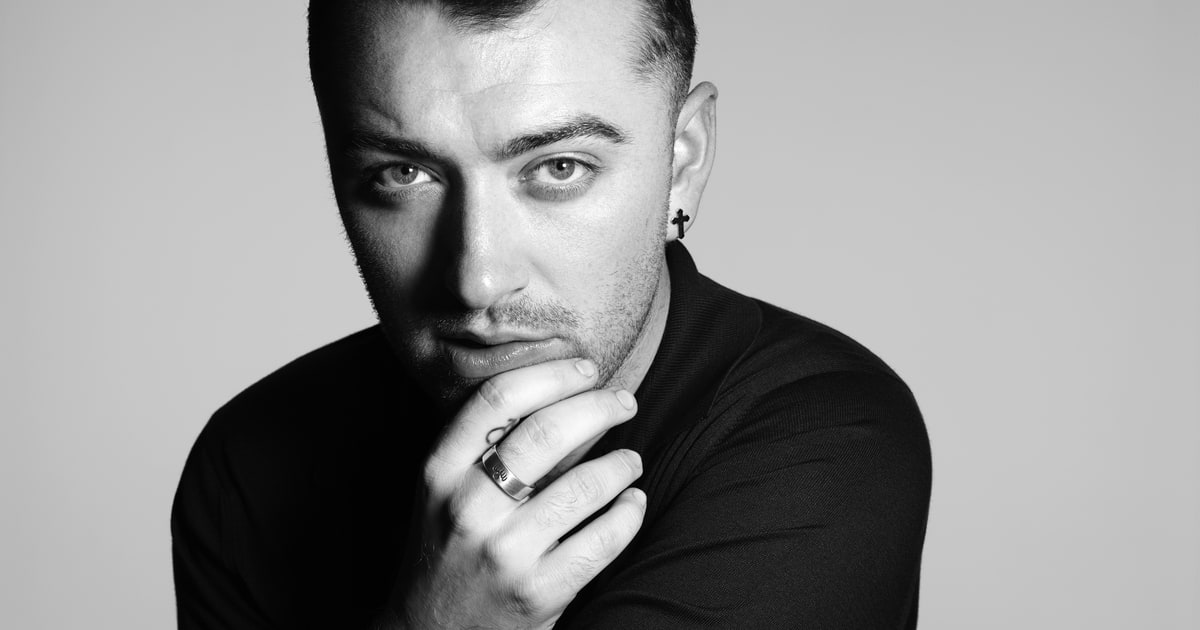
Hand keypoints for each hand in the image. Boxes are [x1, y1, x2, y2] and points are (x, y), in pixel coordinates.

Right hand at [391, 358, 646, 629]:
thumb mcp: (442, 492)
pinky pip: (605, 538)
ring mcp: (506, 553)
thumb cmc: (447, 550)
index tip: (585, 369)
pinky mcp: (541, 592)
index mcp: (439, 472)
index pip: (498, 399)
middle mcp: (469, 509)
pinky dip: (630, 512)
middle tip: (625, 402)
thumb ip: (484, 447)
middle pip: (549, 432)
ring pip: (586, 484)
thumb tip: (564, 392)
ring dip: (622, 463)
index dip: (552, 374)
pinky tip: (632, 503)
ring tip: (630, 461)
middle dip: (600, 406)